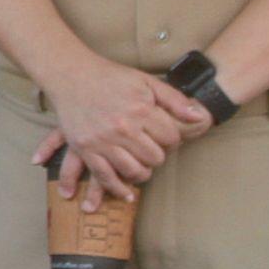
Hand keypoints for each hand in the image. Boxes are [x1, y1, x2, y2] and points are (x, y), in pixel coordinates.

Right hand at [30, 60, 209, 202]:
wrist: (71, 75)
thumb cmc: (110, 76)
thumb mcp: (145, 81)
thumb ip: (174, 98)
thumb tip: (198, 117)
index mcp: (140, 109)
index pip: (171, 138)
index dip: (172, 139)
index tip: (164, 137)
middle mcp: (123, 127)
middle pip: (155, 157)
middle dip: (158, 157)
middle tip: (152, 150)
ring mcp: (103, 140)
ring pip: (134, 171)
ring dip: (142, 173)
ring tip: (141, 167)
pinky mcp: (85, 149)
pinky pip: (105, 176)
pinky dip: (118, 189)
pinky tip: (127, 194)